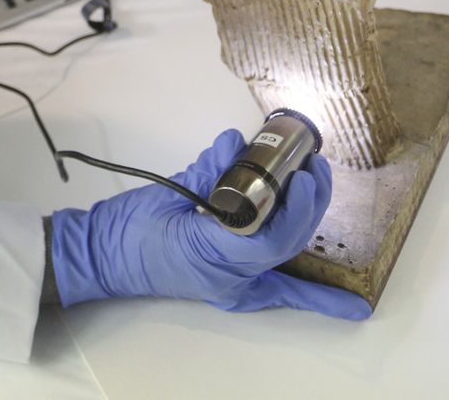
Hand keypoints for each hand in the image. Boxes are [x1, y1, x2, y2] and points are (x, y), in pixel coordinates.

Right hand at [50, 129, 371, 318]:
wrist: (100, 257)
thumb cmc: (125, 229)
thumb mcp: (166, 193)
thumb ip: (205, 170)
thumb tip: (235, 142)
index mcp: (210, 254)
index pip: (268, 237)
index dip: (295, 207)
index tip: (303, 175)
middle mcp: (228, 277)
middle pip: (286, 245)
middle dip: (310, 206)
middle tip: (315, 167)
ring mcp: (231, 284)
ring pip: (285, 261)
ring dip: (309, 228)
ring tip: (319, 189)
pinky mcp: (229, 281)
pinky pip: (276, 289)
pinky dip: (310, 294)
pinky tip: (348, 306)